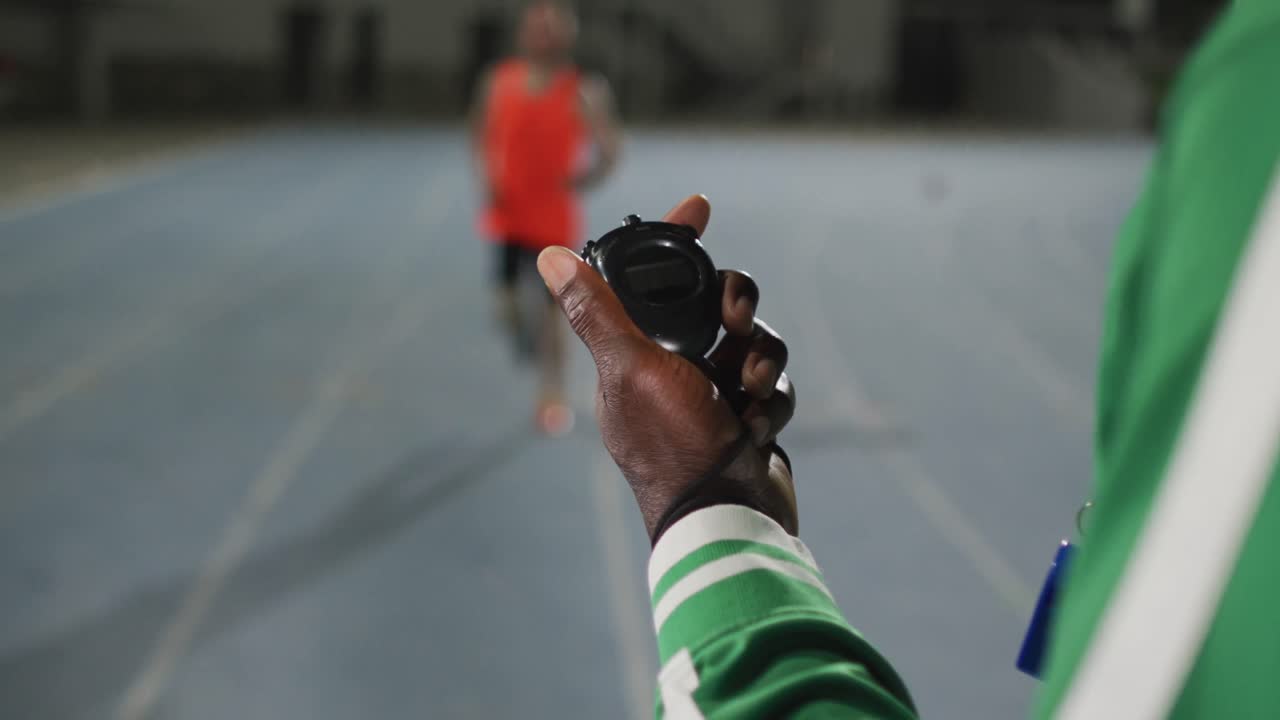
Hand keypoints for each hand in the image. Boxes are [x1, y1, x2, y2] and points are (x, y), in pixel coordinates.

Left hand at [536, 195, 797, 539]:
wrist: (729, 518)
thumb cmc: (674, 444)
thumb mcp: (630, 369)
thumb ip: (597, 311)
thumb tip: (549, 256)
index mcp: (636, 353)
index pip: (654, 279)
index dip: (678, 240)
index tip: (699, 207)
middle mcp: (672, 369)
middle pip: (717, 302)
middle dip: (737, 307)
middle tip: (736, 322)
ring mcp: (713, 394)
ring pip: (753, 341)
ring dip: (760, 360)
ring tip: (749, 392)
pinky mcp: (748, 417)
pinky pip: (773, 384)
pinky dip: (771, 400)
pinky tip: (757, 428)